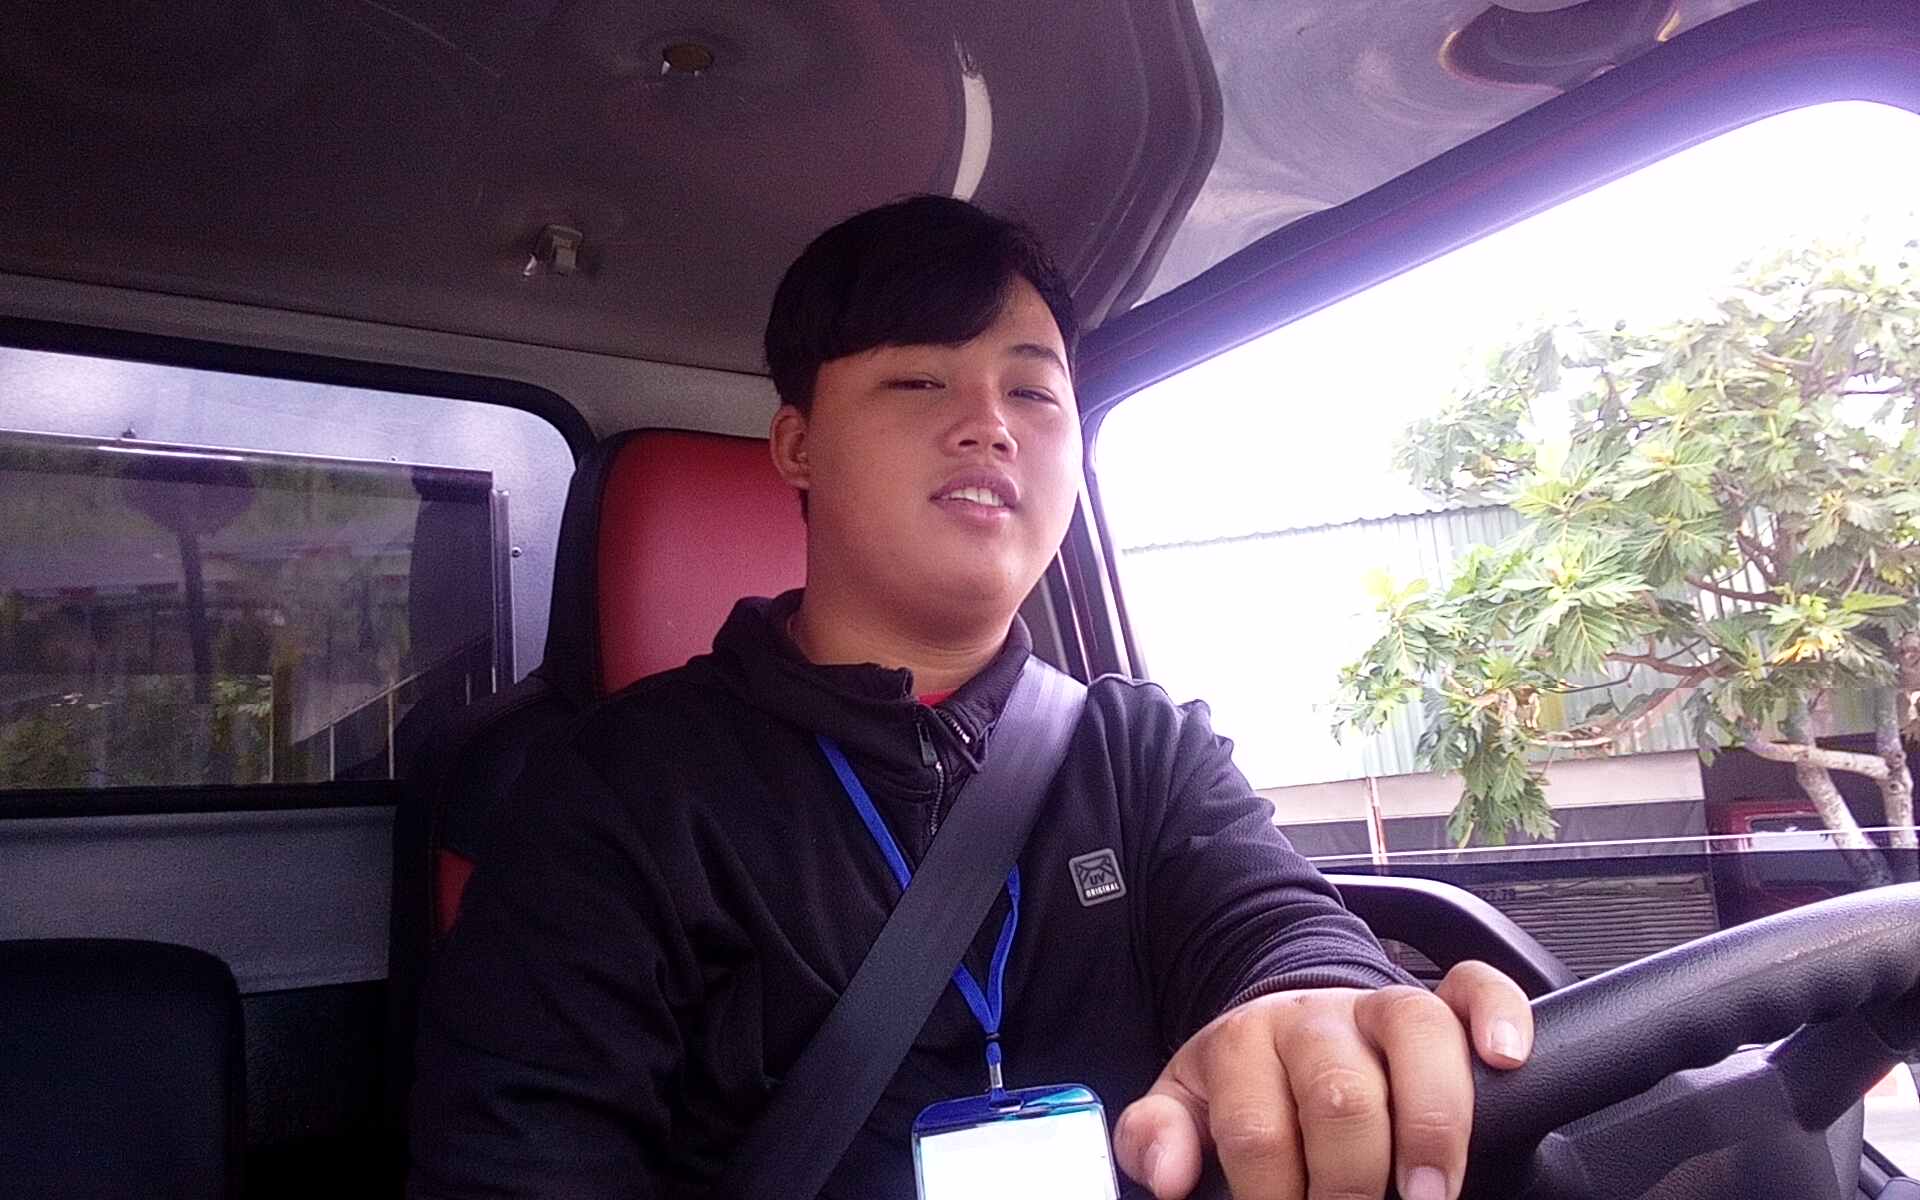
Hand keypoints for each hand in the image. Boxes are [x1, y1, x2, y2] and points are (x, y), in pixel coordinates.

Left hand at [1111, 961, 1531, 1199]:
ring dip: (1432, 1126)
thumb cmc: (1243, 1085)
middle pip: (1340, 1094)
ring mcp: (1378, 1007)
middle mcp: (1313, 1021)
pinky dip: (1496, 1015)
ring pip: (1416, 1035)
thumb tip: (1166, 1173)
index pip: (1256, 1130)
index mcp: (1242, 1046)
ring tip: (1429, 1196)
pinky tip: (1502, 1059)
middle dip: (1349, 1180)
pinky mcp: (1438, 1001)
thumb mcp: (1186, 1105)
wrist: (1280, 1022)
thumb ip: (1160, 1135)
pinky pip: (1476, 986)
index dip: (1271, 1197)